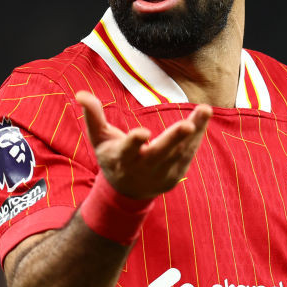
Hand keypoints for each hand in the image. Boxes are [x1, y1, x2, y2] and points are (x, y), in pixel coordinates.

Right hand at [75, 91, 211, 199]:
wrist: (128, 192)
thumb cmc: (113, 156)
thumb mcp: (99, 139)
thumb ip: (93, 116)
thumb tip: (81, 94)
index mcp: (121, 158)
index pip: (127, 150)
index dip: (134, 141)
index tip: (143, 132)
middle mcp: (142, 168)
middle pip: (159, 153)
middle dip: (173, 139)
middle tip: (187, 125)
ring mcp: (161, 174)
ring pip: (179, 151)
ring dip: (194, 130)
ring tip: (205, 109)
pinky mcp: (175, 176)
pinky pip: (188, 154)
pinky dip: (197, 136)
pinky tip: (203, 117)